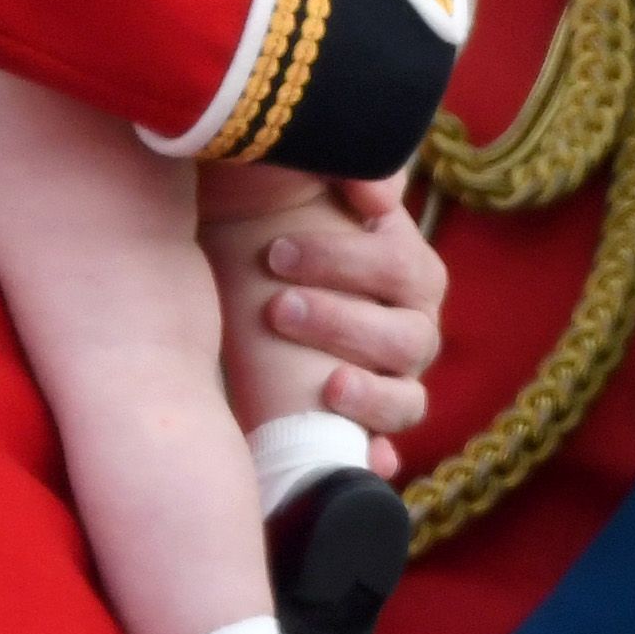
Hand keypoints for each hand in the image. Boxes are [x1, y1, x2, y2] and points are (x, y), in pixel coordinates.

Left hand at [262, 179, 444, 476]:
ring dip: (369, 397)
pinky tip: (359, 466)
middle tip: (278, 308)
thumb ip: (343, 166)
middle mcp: (408, 323)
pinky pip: (381, 456)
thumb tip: (380, 199)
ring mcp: (390, 380)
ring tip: (327, 386)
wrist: (226, 258)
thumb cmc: (263, 211)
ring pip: (406, 401)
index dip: (344, 263)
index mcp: (403, 263)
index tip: (275, 254)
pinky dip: (373, 462)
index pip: (401, 267)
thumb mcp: (291, 171)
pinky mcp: (359, 425)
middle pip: (406, 338)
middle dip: (343, 324)